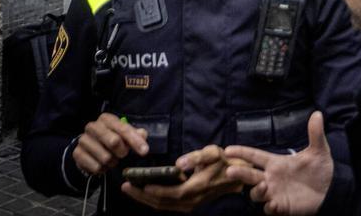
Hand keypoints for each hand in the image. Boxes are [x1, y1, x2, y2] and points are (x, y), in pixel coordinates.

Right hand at [72, 113, 148, 175]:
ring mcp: (83, 140)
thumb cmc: (111, 138)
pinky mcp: (77, 153)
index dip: (135, 141)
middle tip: (123, 155)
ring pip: (105, 157)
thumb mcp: (124, 134)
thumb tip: (142, 135)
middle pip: (113, 141)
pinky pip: (96, 167)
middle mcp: (92, 126)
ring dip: (112, 162)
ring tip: (112, 160)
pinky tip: (103, 165)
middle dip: (122, 151)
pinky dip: (103, 169)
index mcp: (106, 119)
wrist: (89, 149)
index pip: (123, 129)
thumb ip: (136, 134)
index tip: (144, 151)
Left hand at [122, 145, 243, 212]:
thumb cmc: (223, 163)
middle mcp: (190, 201)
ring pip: (162, 206)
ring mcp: (189, 205)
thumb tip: (179, 163)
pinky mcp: (188, 205)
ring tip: (130, 189)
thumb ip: (196, 157)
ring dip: (145, 199)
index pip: (169, 193)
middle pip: (161, 203)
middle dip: (141, 196)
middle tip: (125, 186)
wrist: (235, 177)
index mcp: (195, 188)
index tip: (137, 185)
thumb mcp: (213, 153)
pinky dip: (153, 199)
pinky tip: (144, 192)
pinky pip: (166, 205)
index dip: (153, 190)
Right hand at [226, 112, 332, 215]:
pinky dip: (270, 207)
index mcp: (276, 163)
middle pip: (249, 175)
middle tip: (230, 171)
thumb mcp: (318, 150)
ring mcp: (275, 193)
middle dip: (239, 173)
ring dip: (257, 191)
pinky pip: (270, 208)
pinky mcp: (282, 206)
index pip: (254, 156)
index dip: (241, 152)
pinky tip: (275, 204)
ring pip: (256, 194)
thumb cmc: (320, 168)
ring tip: (263, 185)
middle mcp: (272, 178)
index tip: (227, 150)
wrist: (331, 189)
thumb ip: (315, 133)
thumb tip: (317, 114)